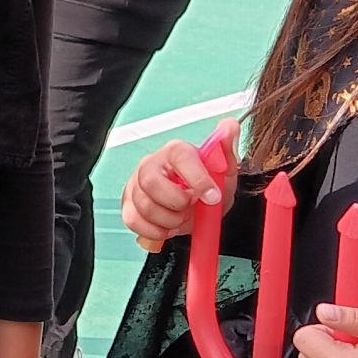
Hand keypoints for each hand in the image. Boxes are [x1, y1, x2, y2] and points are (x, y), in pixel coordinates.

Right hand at [120, 127, 230, 250]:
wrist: (195, 207)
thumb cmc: (206, 186)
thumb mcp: (224, 171)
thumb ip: (227, 149)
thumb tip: (230, 125)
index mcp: (175, 152)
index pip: (179, 157)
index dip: (197, 178)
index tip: (212, 197)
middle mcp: (151, 164)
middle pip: (150, 182)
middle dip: (176, 202)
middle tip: (191, 208)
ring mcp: (136, 185)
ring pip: (143, 205)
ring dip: (169, 220)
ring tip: (182, 217)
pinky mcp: (128, 205)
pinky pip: (133, 220)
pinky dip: (155, 231)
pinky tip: (168, 226)